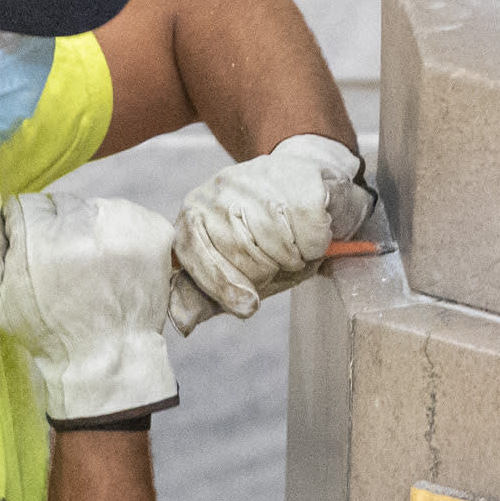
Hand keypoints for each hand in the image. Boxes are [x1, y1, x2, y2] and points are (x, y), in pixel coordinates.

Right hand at [0, 193, 178, 424]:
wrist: (107, 358)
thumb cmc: (45, 331)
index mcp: (41, 238)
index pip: (24, 205)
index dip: (23, 233)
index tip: (33, 261)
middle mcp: (86, 225)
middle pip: (60, 204)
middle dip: (55, 229)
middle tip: (63, 268)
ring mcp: (125, 226)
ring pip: (92, 206)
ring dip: (87, 229)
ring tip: (89, 268)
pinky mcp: (153, 232)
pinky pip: (125, 214)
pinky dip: (117, 232)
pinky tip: (113, 264)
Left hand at [167, 135, 369, 332]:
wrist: (306, 184)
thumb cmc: (266, 235)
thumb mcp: (235, 269)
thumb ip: (210, 296)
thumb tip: (183, 323)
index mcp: (193, 215)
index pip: (197, 256)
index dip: (225, 287)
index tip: (249, 306)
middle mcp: (218, 192)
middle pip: (243, 257)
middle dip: (268, 272)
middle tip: (278, 262)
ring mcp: (257, 180)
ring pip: (279, 246)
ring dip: (296, 260)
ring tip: (295, 246)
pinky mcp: (297, 177)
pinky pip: (309, 234)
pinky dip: (316, 245)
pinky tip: (311, 234)